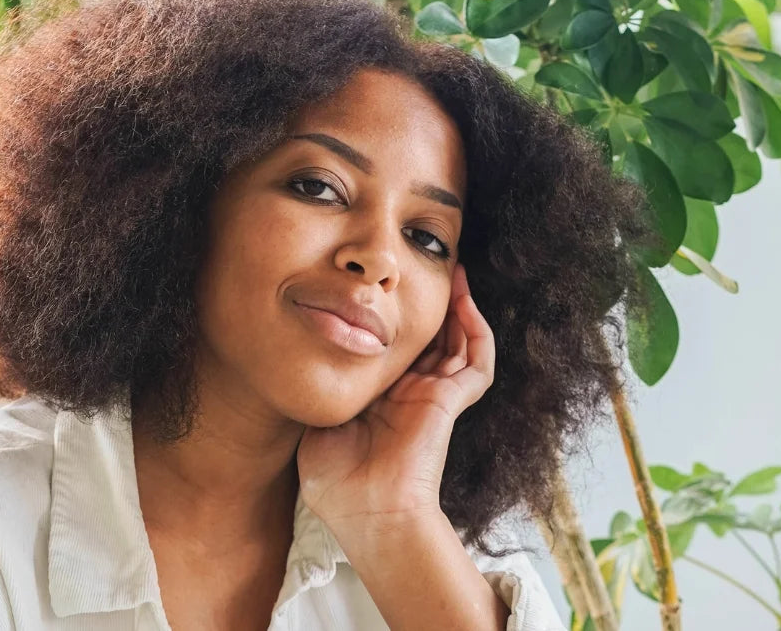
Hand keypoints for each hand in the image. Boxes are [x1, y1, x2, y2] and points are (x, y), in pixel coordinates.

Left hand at [296, 262, 496, 537]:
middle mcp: (410, 394)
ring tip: (454, 271)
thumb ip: (321, 392)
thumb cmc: (337, 483)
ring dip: (458, 306)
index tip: (381, 287)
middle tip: (427, 265)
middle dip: (430, 304)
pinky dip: (476, 330)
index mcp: (381, 399)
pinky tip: (464, 301)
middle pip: (430, 338)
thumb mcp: (316, 426)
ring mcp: (432, 397)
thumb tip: (304, 360)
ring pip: (458, 342)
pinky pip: (476, 361)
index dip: (394, 319)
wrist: (367, 514)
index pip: (394, 349)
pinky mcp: (449, 402)